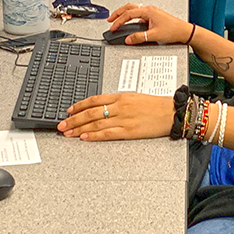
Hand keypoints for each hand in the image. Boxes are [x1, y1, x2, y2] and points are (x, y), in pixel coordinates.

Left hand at [59, 93, 173, 139]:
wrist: (172, 112)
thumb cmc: (156, 105)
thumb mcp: (135, 97)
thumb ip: (119, 102)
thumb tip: (103, 106)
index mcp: (121, 96)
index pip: (94, 100)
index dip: (79, 105)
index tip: (69, 111)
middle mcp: (120, 106)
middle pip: (90, 112)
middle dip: (73, 119)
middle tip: (61, 124)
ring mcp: (124, 119)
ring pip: (96, 123)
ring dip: (79, 128)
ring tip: (68, 133)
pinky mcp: (129, 131)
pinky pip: (107, 134)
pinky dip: (94, 135)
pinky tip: (84, 137)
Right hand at [106, 3, 192, 45]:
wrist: (184, 31)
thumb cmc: (173, 30)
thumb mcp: (154, 35)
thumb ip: (139, 37)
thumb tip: (129, 39)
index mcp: (148, 11)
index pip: (128, 14)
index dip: (119, 21)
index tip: (113, 27)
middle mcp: (149, 10)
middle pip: (129, 8)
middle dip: (118, 13)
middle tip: (110, 19)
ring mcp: (152, 12)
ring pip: (134, 10)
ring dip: (125, 14)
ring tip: (117, 20)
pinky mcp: (154, 17)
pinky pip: (139, 15)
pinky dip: (132, 18)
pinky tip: (130, 25)